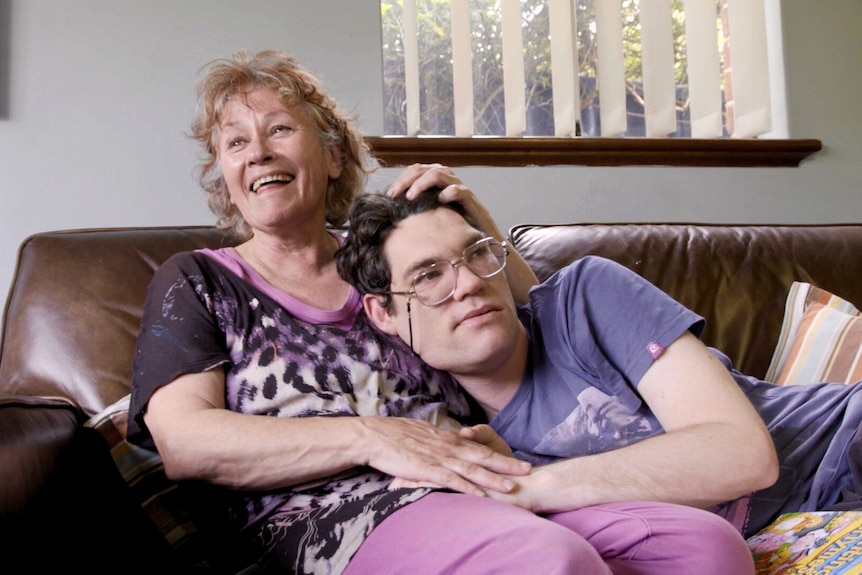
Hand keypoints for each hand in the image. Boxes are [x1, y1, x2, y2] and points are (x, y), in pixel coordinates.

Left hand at [386, 163, 503, 239]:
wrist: (479, 239)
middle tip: (395, 194)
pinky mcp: (471, 201)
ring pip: (440, 174)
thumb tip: (392, 210)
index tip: (390, 194)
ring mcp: (459, 189)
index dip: (401, 179)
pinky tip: (441, 199)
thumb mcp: (430, 216)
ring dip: (423, 183)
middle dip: (407, 180)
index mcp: (436, 181)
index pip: (416, 170)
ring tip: (411, 196)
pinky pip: (460, 190)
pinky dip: (450, 192)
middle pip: (425, 169)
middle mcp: (448, 180)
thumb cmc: (453, 228)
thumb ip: (416, 209)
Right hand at [388, 424, 516, 490]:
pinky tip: (482, 494)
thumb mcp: (419, 433)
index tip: (513, 459)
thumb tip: (444, 444)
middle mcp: (447, 446)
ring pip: (472, 468)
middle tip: (527, 469)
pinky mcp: (427, 469)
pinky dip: (469, 487)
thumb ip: (434, 440)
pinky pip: (452, 480)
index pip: (476, 446)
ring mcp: (438, 457)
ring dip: (494, 477)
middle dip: (506, 463)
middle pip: (482, 455)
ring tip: (513, 484)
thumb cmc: (391, 434)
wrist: (373, 435)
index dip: (496, 453)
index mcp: (445, 437)